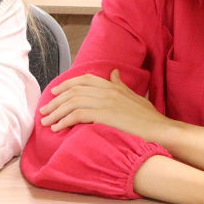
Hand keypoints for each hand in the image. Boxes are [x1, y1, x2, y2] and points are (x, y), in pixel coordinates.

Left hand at [39, 70, 169, 140]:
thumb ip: (120, 85)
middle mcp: (106, 90)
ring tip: (46, 122)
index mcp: (112, 85)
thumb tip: (113, 73)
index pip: (83, 80)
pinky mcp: (104, 115)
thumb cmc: (148, 117)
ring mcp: (105, 102)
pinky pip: (77, 115)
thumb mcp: (133, 96)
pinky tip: (57, 128)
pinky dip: (64, 121)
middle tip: (44, 111)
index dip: (66, 85)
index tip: (54, 93)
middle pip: (73, 91)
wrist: (160, 130)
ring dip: (56, 112)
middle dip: (55, 101)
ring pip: (72, 103)